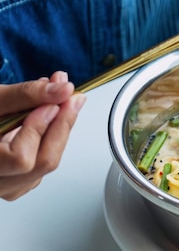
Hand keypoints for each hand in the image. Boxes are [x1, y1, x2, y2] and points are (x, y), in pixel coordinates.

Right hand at [0, 71, 85, 199]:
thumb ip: (25, 95)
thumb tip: (62, 90)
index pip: (20, 159)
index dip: (38, 130)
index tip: (52, 103)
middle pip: (41, 163)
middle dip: (61, 127)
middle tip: (71, 97)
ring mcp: (8, 187)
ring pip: (46, 164)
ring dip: (58, 131)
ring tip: (60, 100)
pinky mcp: (19, 182)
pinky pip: (44, 163)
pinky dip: (51, 139)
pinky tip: (49, 117)